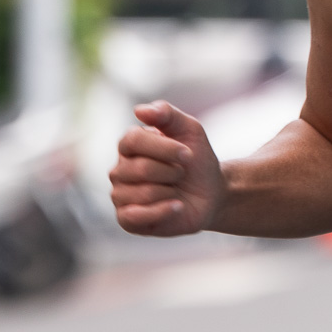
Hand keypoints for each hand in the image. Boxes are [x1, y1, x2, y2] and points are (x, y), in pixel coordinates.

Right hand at [109, 101, 225, 236]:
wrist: (212, 194)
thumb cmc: (197, 161)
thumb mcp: (189, 130)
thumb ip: (166, 114)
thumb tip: (138, 111)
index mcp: (129, 145)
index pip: (133, 140)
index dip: (164, 148)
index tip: (188, 154)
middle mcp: (119, 170)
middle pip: (140, 168)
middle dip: (172, 172)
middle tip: (181, 174)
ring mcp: (120, 195)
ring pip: (143, 193)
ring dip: (170, 192)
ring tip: (175, 190)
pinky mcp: (126, 220)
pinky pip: (135, 216)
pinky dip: (163, 211)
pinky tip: (176, 206)